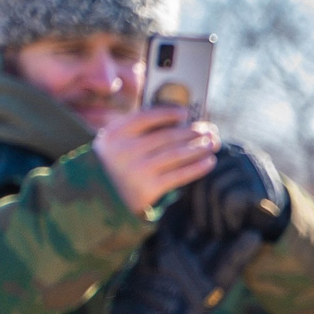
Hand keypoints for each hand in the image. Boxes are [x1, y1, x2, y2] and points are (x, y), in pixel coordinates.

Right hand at [95, 104, 216, 215]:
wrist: (100, 200)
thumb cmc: (116, 166)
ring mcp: (136, 170)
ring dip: (199, 148)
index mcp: (114, 135)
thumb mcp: (116, 144)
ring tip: (213, 143)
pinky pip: (179, 175)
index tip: (185, 112)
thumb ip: (138, 131)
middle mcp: (124, 151)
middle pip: (166, 136)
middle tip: (209, 130)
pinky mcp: (148, 189)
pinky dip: (197, 167)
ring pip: (176, 155)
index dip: (167, 113)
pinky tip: (209, 161)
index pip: (145, 117)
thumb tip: (178, 119)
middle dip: (192, 132)